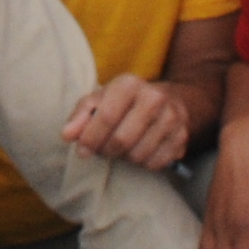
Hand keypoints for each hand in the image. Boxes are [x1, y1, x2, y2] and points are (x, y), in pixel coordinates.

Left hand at [62, 74, 195, 170]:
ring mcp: (172, 118)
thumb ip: (81, 115)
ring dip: (124, 158)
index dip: (90, 137)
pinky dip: (142, 164)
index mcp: (130, 84)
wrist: (169, 99)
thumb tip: (67, 135)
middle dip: (106, 150)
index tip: (82, 150)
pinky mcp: (182, 138)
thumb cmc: (126, 102)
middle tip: (102, 150)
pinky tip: (140, 150)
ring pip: (138, 155)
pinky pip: (155, 164)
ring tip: (122, 147)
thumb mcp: (101, 99)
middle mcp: (154, 98)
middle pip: (121, 140)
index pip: (106, 116)